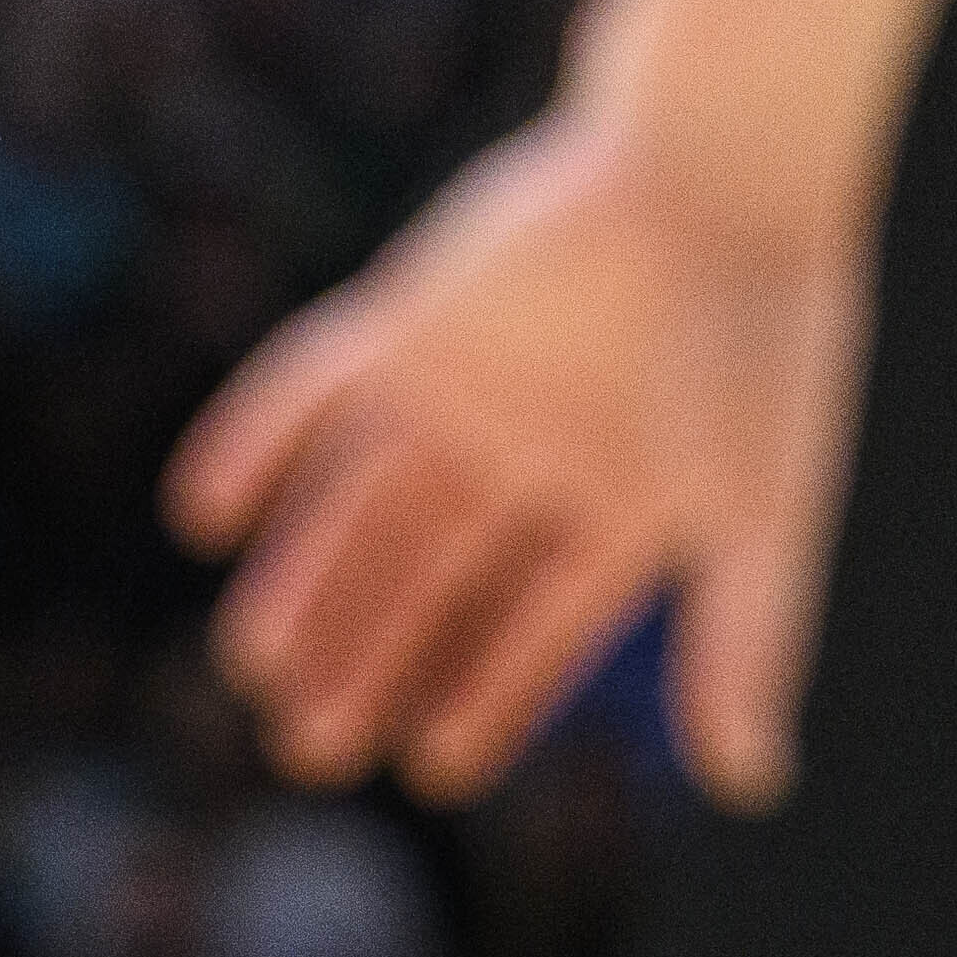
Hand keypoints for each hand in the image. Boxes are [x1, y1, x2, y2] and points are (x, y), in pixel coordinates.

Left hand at [166, 96, 872, 806]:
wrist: (716, 169)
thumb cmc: (757, 343)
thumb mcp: (757, 514)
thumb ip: (743, 647)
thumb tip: (747, 788)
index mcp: (624, 498)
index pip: (539, 622)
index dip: (491, 694)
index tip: (433, 769)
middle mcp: (535, 447)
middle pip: (431, 575)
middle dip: (373, 658)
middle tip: (308, 747)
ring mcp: (467, 382)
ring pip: (362, 502)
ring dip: (304, 580)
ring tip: (253, 666)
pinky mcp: (411, 316)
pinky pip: (311, 386)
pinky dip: (252, 444)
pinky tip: (199, 518)